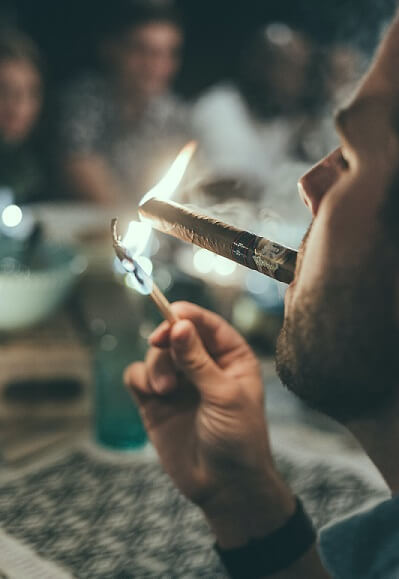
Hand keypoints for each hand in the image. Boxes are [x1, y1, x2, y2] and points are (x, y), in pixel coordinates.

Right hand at [125, 301, 294, 546]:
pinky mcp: (155, 401)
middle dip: (167, 342)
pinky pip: (138, 375)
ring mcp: (178, 382)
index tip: (170, 314)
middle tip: (159, 346)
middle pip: (175, 334)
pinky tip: (154, 396)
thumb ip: (198, 361)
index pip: (206, 324)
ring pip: (155, 353)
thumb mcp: (224, 396)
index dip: (187, 315)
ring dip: (156, 366)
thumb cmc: (238, 440)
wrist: (224, 488)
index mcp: (230, 357)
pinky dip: (141, 379)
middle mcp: (203, 365)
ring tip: (165, 392)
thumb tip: (179, 324)